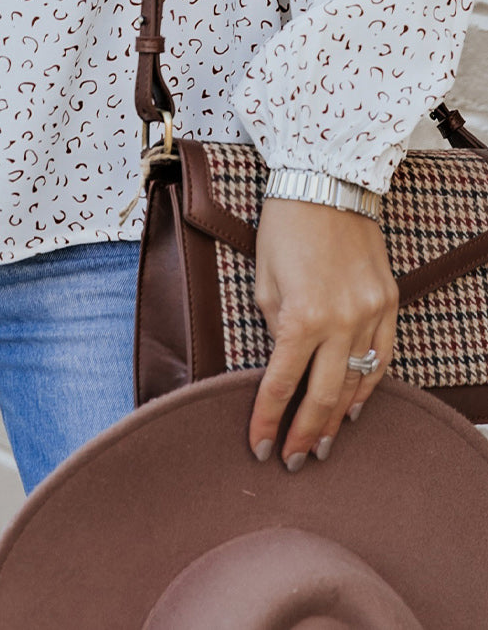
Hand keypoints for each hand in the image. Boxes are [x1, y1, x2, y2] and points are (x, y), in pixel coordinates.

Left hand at [248, 196, 398, 470]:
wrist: (327, 183)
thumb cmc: (284, 227)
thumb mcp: (263, 279)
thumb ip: (274, 326)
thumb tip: (282, 364)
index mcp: (300, 315)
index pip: (281, 385)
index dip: (268, 421)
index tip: (259, 448)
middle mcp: (340, 321)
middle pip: (323, 396)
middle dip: (306, 434)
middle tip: (294, 462)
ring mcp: (370, 314)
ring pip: (358, 383)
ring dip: (339, 419)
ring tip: (323, 444)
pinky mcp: (388, 303)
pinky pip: (382, 358)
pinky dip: (369, 386)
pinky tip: (355, 406)